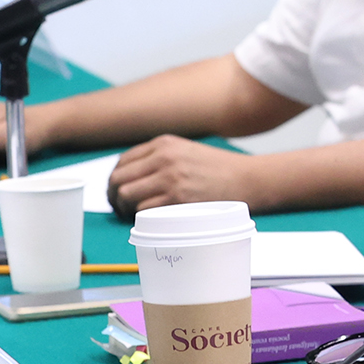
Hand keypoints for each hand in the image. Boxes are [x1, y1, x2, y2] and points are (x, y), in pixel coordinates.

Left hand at [106, 136, 252, 215]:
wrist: (249, 179)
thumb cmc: (220, 170)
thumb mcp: (187, 152)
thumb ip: (161, 158)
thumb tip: (131, 179)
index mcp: (164, 144)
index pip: (123, 162)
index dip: (116, 180)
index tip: (119, 192)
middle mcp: (164, 158)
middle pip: (118, 179)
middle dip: (114, 196)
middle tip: (121, 208)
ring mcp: (170, 179)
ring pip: (126, 195)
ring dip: (125, 209)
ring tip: (133, 216)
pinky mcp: (177, 200)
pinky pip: (142, 211)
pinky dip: (141, 218)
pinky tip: (150, 220)